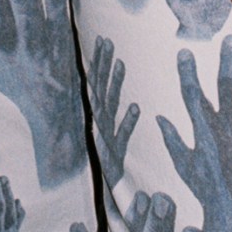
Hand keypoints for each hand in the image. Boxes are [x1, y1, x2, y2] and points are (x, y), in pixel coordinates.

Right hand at [89, 33, 138, 185]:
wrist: (115, 192)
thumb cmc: (115, 156)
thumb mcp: (109, 130)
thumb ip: (110, 106)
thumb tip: (111, 81)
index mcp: (98, 115)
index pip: (95, 83)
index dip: (98, 62)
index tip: (102, 39)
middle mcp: (100, 122)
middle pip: (100, 89)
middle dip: (103, 65)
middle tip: (108, 42)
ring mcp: (107, 136)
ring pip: (110, 106)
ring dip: (115, 85)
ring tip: (122, 64)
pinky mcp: (117, 153)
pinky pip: (123, 134)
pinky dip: (128, 121)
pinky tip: (136, 107)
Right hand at [156, 33, 231, 231]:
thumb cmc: (209, 192)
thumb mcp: (185, 168)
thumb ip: (173, 141)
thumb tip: (159, 118)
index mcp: (208, 133)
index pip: (193, 95)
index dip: (187, 72)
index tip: (183, 51)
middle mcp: (231, 129)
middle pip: (229, 87)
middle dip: (228, 60)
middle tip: (229, 39)